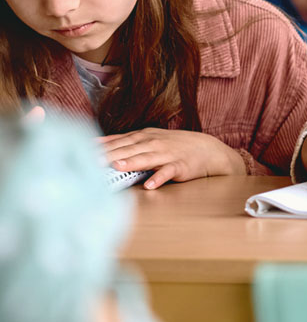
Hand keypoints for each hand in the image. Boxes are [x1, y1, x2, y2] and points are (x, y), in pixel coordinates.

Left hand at [99, 129, 245, 188]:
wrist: (207, 150)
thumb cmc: (175, 146)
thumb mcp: (151, 139)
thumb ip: (127, 143)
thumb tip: (99, 145)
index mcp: (145, 136)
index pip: (119, 140)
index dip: (102, 146)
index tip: (84, 151)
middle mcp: (154, 143)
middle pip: (129, 149)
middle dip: (110, 154)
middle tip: (92, 161)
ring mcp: (167, 154)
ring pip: (146, 158)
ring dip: (131, 162)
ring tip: (117, 167)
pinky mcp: (180, 166)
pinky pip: (168, 172)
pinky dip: (159, 178)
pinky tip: (150, 185)